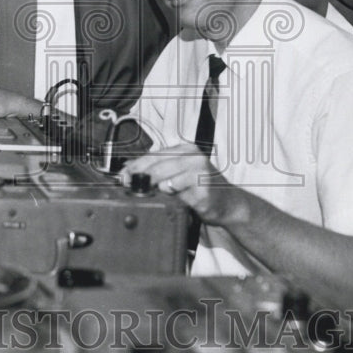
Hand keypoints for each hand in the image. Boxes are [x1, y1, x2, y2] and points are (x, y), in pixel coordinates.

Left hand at [120, 143, 244, 226]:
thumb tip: (128, 169)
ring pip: (165, 180)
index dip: (135, 166)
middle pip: (157, 167)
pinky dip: (172, 198)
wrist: (229, 203)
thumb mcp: (180, 172)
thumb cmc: (201, 187)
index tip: (122, 176)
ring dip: (157, 189)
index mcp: (186, 150)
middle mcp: (193, 158)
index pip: (154, 155)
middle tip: (130, 186)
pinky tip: (175, 200)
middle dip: (140, 178)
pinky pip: (178, 195)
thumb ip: (158, 168)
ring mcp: (199, 173)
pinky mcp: (203, 191)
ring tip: (160, 194)